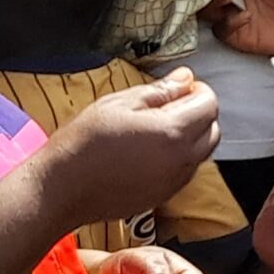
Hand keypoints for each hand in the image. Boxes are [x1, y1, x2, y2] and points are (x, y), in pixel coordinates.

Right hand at [32, 71, 220, 231]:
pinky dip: (178, 158)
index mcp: (173, 132)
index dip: (197, 90)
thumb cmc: (84, 143)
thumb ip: (160, 90)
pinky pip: (184, 172)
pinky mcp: (162, 196)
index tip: (178, 87)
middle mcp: (181, 160)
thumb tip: (185, 77)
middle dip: (198, 113)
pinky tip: (149, 151)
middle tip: (169, 104)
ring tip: (156, 128)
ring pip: (201, 153)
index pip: (209, 104)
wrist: (60, 189)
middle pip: (212, 130)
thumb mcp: (119, 103)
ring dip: (191, 136)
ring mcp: (173, 182)